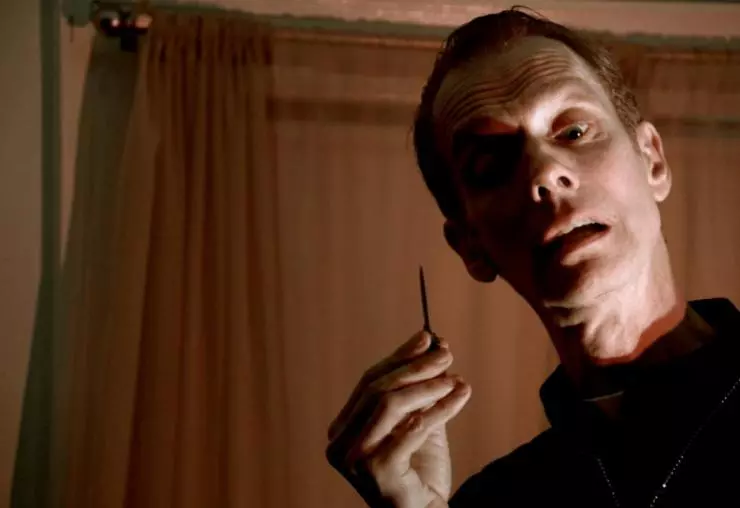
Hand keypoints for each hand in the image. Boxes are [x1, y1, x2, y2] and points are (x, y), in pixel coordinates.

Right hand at [326, 331, 471, 507]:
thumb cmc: (419, 470)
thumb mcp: (418, 420)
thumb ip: (419, 387)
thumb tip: (431, 341)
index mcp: (342, 428)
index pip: (369, 381)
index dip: (399, 358)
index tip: (427, 338)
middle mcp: (340, 444)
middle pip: (378, 390)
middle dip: (415, 368)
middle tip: (447, 354)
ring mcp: (354, 460)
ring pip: (390, 405)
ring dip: (427, 387)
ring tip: (455, 379)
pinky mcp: (377, 472)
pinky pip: (412, 429)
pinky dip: (439, 409)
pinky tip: (459, 398)